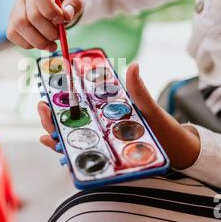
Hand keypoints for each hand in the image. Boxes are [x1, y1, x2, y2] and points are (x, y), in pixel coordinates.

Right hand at [7, 0, 84, 51]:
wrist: (56, 3)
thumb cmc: (66, 0)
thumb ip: (74, 3)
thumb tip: (66, 14)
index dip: (52, 10)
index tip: (63, 19)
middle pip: (32, 16)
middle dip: (49, 32)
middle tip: (60, 36)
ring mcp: (15, 9)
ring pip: (20, 26)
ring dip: (39, 41)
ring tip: (52, 45)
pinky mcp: (11, 23)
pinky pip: (13, 35)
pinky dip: (29, 44)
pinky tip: (41, 43)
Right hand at [37, 63, 200, 169]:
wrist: (177, 155)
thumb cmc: (164, 130)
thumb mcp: (150, 110)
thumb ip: (139, 91)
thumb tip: (133, 65)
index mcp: (108, 110)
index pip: (82, 101)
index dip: (64, 94)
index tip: (51, 86)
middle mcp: (101, 125)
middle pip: (71, 118)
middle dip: (53, 113)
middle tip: (43, 107)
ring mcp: (101, 141)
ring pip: (72, 135)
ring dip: (55, 131)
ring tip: (46, 128)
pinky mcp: (103, 157)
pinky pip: (81, 153)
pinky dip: (65, 150)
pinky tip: (55, 146)